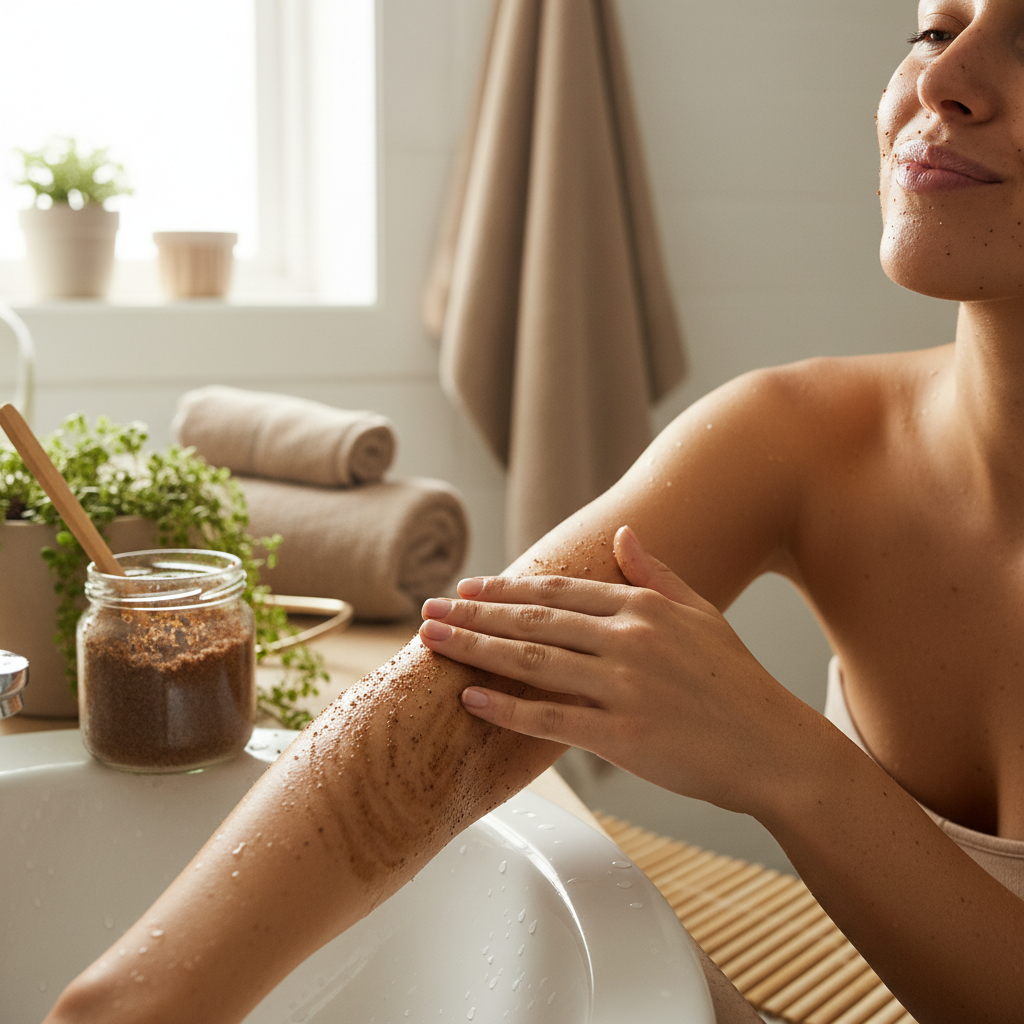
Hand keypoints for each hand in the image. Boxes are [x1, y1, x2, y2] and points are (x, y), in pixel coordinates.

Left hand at [419, 526, 817, 815]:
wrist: (775, 748)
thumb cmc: (737, 682)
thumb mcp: (702, 613)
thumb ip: (657, 573)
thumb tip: (624, 535)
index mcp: (644, 607)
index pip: (558, 592)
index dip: (506, 588)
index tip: (468, 587)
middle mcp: (628, 639)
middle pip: (532, 621)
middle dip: (473, 614)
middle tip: (428, 609)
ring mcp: (623, 687)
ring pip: (531, 661)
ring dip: (474, 649)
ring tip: (432, 642)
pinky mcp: (622, 736)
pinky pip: (550, 719)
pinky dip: (506, 708)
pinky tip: (470, 697)